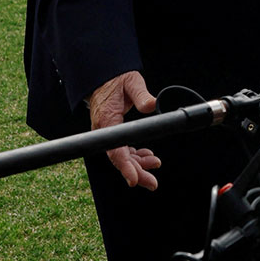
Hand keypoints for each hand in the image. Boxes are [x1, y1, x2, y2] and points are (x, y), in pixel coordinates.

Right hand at [87, 72, 161, 188]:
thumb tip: (152, 104)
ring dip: (138, 164)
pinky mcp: (113, 131)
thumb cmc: (116, 80)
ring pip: (122, 156)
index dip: (125, 166)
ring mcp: (108, 132)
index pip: (115, 149)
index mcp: (107, 120)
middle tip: (152, 183)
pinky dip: (136, 155)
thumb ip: (141, 94)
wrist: (104, 77)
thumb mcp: (131, 82)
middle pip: (119, 158)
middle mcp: (105, 130)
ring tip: (155, 164)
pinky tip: (147, 156)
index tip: (133, 179)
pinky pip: (123, 149)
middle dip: (136, 172)